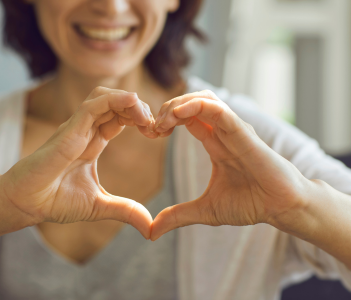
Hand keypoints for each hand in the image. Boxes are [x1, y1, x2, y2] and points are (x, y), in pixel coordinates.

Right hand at [0, 87, 155, 238]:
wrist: (26, 203)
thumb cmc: (54, 201)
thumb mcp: (99, 206)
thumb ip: (125, 210)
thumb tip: (150, 228)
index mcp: (93, 143)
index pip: (120, 118)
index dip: (140, 120)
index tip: (157, 133)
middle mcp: (86, 131)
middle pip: (116, 103)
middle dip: (140, 108)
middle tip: (156, 126)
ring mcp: (76, 128)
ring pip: (105, 97)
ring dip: (129, 101)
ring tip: (146, 117)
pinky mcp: (69, 130)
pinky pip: (93, 105)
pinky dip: (115, 99)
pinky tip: (133, 103)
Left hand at [151, 90, 309, 239]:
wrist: (281, 209)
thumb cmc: (251, 204)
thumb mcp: (205, 211)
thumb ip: (177, 216)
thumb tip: (151, 232)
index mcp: (214, 143)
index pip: (186, 118)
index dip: (165, 120)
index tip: (150, 133)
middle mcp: (222, 132)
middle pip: (191, 103)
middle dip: (167, 108)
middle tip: (152, 127)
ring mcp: (233, 130)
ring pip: (204, 99)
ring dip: (178, 104)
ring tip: (163, 121)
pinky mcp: (243, 133)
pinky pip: (219, 110)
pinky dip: (196, 106)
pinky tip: (178, 114)